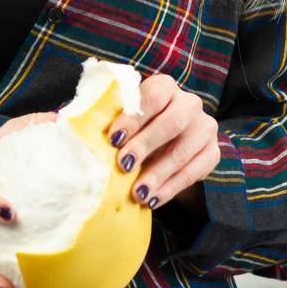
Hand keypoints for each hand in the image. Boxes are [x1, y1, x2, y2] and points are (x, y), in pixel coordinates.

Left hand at [108, 73, 219, 212]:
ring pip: (183, 151)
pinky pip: (194, 172)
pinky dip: (171, 188)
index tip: (113, 139)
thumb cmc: (137, 129)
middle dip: (145, 145)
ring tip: (137, 193)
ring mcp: (205, 128)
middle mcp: (190, 103)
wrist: (166, 145)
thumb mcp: (124, 119)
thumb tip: (73, 130)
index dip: (133, 117)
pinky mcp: (213, 152)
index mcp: (165, 87)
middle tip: (123, 165)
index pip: (153, 96)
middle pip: (172, 122)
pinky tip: (153, 200)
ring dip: (158, 174)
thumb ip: (108, 122)